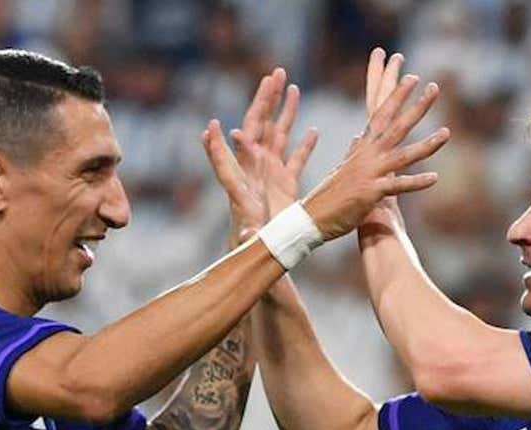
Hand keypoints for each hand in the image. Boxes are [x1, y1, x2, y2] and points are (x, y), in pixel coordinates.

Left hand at [203, 69, 318, 243]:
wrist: (268, 253)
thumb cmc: (256, 248)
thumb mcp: (253, 242)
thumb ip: (249, 238)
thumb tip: (243, 236)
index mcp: (244, 181)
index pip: (233, 153)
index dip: (224, 139)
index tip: (217, 122)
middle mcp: (254, 171)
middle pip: (257, 128)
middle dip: (263, 101)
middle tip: (273, 74)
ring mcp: (270, 174)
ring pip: (278, 135)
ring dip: (284, 111)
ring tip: (291, 86)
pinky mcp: (285, 184)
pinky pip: (296, 159)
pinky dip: (304, 145)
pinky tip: (314, 130)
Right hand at [300, 74, 447, 239]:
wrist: (313, 218)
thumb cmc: (330, 195)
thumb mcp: (343, 168)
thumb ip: (354, 150)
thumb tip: (358, 136)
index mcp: (362, 149)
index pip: (382, 115)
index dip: (397, 96)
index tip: (411, 78)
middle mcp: (367, 156)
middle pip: (396, 126)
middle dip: (416, 107)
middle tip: (434, 88)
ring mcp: (369, 173)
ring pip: (403, 155)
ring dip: (426, 144)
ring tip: (447, 133)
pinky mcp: (371, 192)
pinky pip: (398, 186)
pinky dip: (416, 182)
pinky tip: (434, 178)